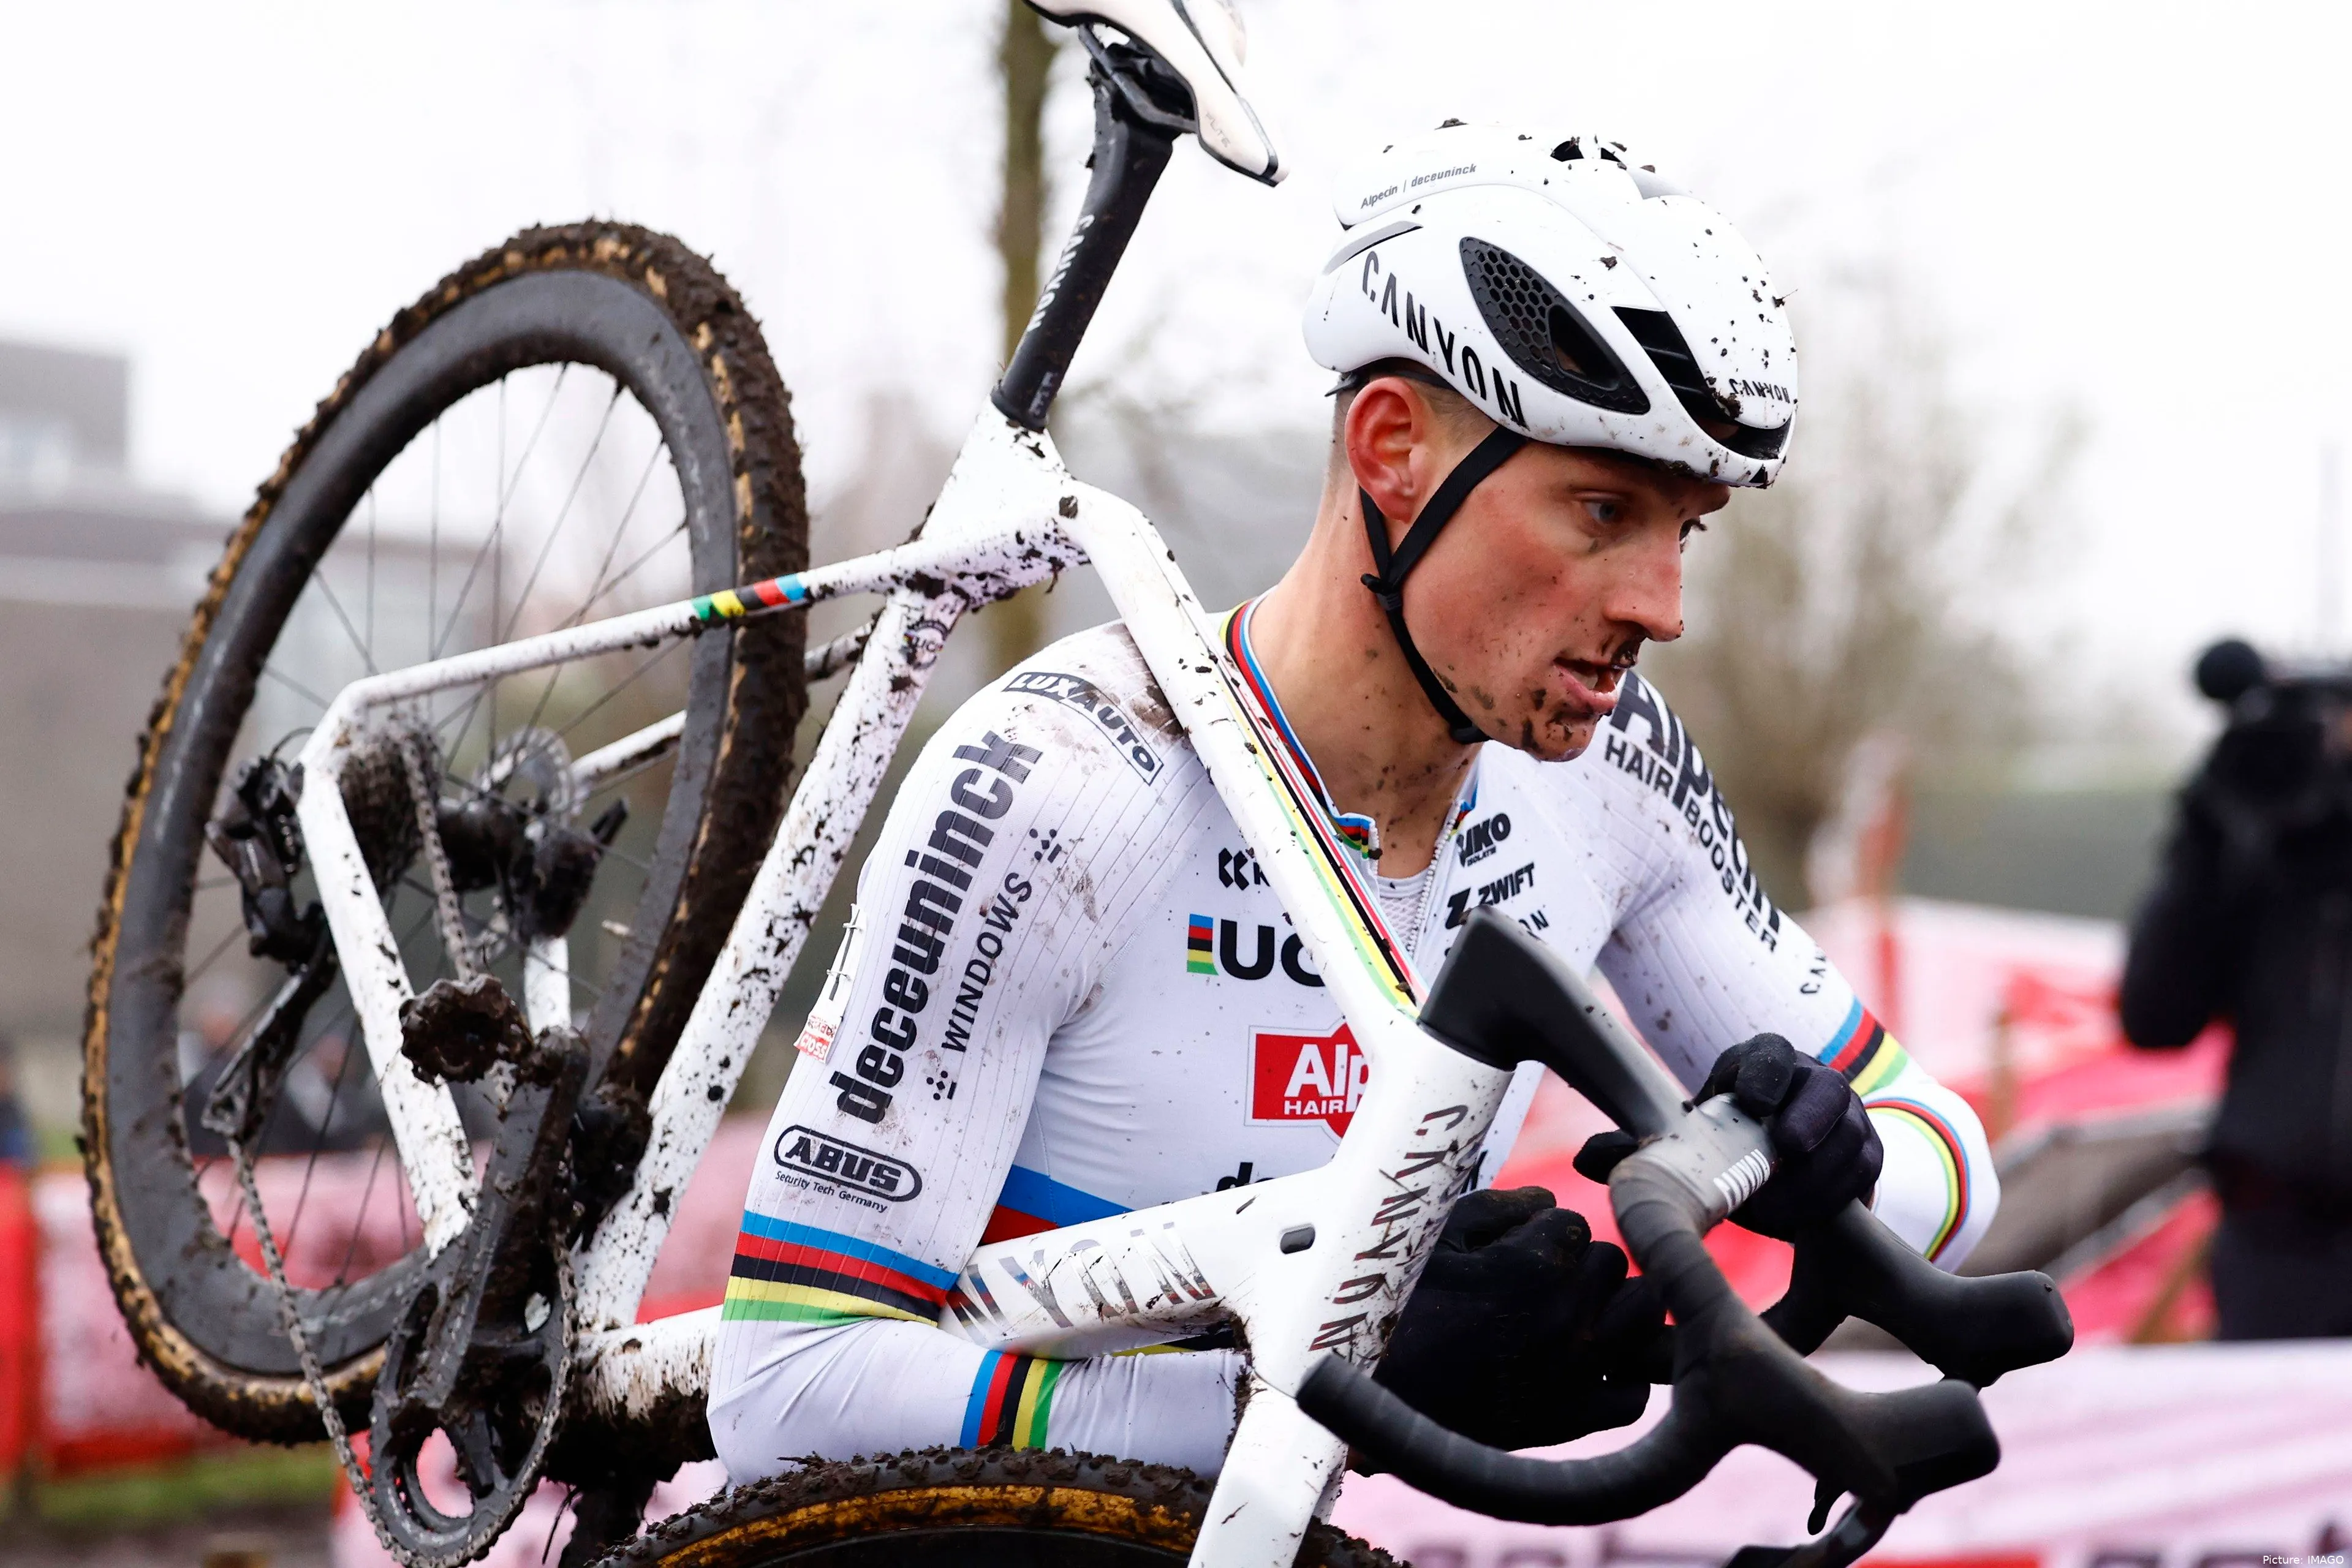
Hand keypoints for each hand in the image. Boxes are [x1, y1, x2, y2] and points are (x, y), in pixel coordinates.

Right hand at [1369, 1186, 1664, 1461]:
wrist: (1380, 1399)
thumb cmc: (1400, 1310)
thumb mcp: (1437, 1242)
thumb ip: (1496, 1207)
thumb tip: (1544, 1200)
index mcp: (1535, 1265)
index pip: (1573, 1222)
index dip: (1543, 1234)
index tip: (1515, 1252)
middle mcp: (1568, 1316)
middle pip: (1612, 1261)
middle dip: (1581, 1264)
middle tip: (1541, 1282)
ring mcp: (1577, 1371)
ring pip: (1643, 1312)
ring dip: (1616, 1305)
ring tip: (1579, 1315)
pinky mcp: (1574, 1420)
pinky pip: (1634, 1392)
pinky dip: (1621, 1375)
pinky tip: (1591, 1366)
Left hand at [1575, 1033, 1881, 1238]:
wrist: (1782, 1162)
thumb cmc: (1725, 1140)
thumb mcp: (1689, 1137)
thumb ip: (1642, 1145)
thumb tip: (1585, 1158)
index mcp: (1763, 1063)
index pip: (1771, 1051)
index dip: (1765, 1071)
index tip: (1752, 1100)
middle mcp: (1813, 1082)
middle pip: (1829, 1089)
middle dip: (1809, 1118)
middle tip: (1785, 1148)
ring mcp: (1849, 1118)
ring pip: (1852, 1137)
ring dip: (1816, 1176)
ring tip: (1776, 1208)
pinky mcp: (1869, 1156)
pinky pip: (1866, 1175)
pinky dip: (1837, 1199)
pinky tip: (1804, 1223)